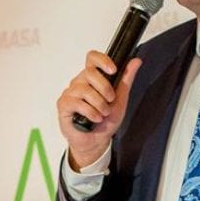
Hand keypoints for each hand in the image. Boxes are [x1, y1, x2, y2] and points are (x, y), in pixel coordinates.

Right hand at [56, 52, 142, 169]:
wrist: (97, 141)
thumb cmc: (106, 120)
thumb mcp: (120, 99)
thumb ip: (126, 80)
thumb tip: (136, 61)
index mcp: (92, 78)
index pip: (92, 58)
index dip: (102, 60)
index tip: (113, 70)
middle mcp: (79, 83)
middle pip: (89, 73)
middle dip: (104, 88)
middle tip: (110, 101)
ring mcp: (70, 93)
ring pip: (84, 89)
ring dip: (99, 104)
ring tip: (103, 113)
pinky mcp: (63, 105)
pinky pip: (76, 103)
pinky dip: (90, 112)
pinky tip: (95, 118)